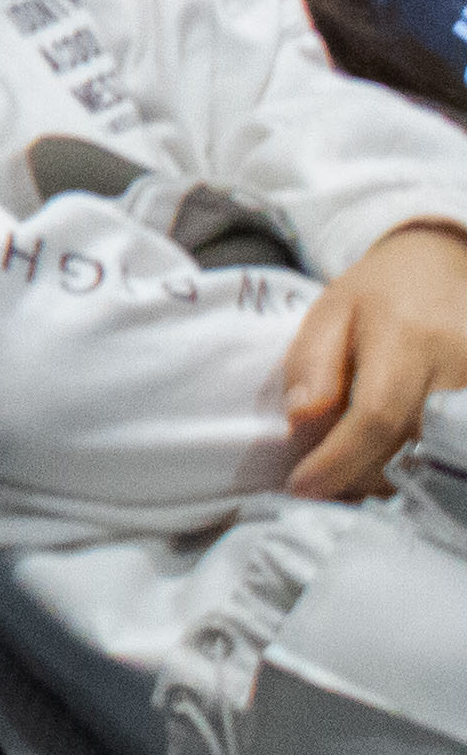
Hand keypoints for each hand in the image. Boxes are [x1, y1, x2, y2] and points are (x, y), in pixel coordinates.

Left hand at [280, 219, 466, 495]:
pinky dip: (417, 466)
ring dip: (386, 474)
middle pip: (407, 448)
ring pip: (432, 460)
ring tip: (348, 462)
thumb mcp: (328, 313)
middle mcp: (458, 368)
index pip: (378, 416)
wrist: (442, 268)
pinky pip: (451, 454)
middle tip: (319, 474)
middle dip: (356, 473)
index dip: (339, 460)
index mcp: (409, 339)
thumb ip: (310, 366)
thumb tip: (302, 422)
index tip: (302, 486)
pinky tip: (386, 458)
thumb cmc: (377, 294)